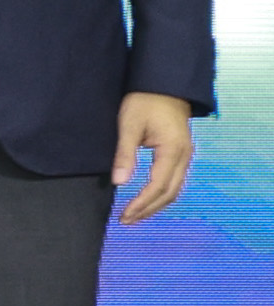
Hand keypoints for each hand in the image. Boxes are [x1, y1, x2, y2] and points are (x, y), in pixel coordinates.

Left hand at [115, 90, 197, 222]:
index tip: (124, 214)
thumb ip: (125, 155)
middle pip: (169, 192)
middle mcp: (184, 156)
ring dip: (155, 204)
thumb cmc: (144, 101)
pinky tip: (147, 199)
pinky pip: (174, 180)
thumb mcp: (128, 125)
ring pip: (174, 188)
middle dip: (148, 209)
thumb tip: (119, 183)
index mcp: (172, 150)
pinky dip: (161, 193)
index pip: (157, 186)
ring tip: (134, 215)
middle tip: (126, 220)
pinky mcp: (181, 153)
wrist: (165, 85)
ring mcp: (186, 155)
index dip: (141, 203)